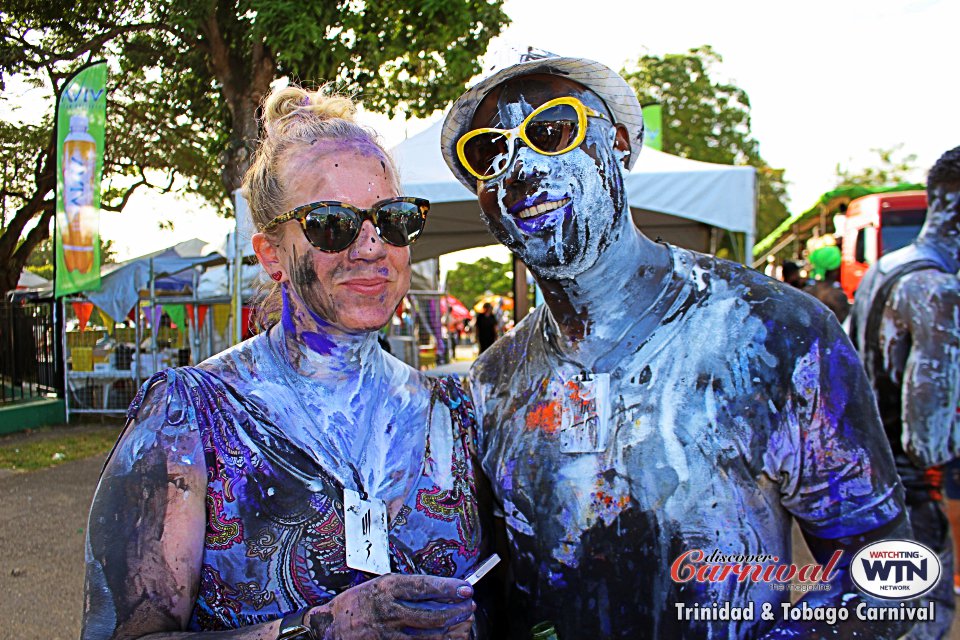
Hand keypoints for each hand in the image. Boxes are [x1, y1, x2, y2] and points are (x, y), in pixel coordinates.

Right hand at [307, 573, 474, 639]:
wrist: (331, 627)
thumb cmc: (356, 603)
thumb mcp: (379, 584)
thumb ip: (405, 587)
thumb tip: (437, 589)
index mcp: (387, 588)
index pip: (425, 587)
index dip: (449, 588)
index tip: (466, 588)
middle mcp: (390, 611)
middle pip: (432, 614)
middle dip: (456, 611)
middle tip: (469, 606)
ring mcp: (390, 633)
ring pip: (430, 635)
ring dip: (452, 629)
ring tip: (463, 623)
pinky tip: (448, 638)